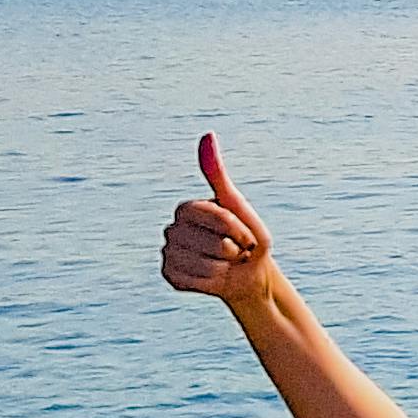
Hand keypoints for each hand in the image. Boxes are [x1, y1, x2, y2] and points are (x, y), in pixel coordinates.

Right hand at [160, 134, 278, 310]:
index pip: (219, 218)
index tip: (244, 232)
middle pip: (215, 243)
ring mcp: (169, 252)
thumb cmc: (247, 238)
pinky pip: (196, 280)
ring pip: (206, 263)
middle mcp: (172, 228)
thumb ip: (218, 174)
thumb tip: (207, 135)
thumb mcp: (238, 206)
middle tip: (236, 250)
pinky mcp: (169, 275)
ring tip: (225, 263)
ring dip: (225, 267)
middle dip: (235, 249)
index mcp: (188, 208)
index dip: (240, 228)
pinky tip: (213, 277)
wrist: (248, 274)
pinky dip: (213, 282)